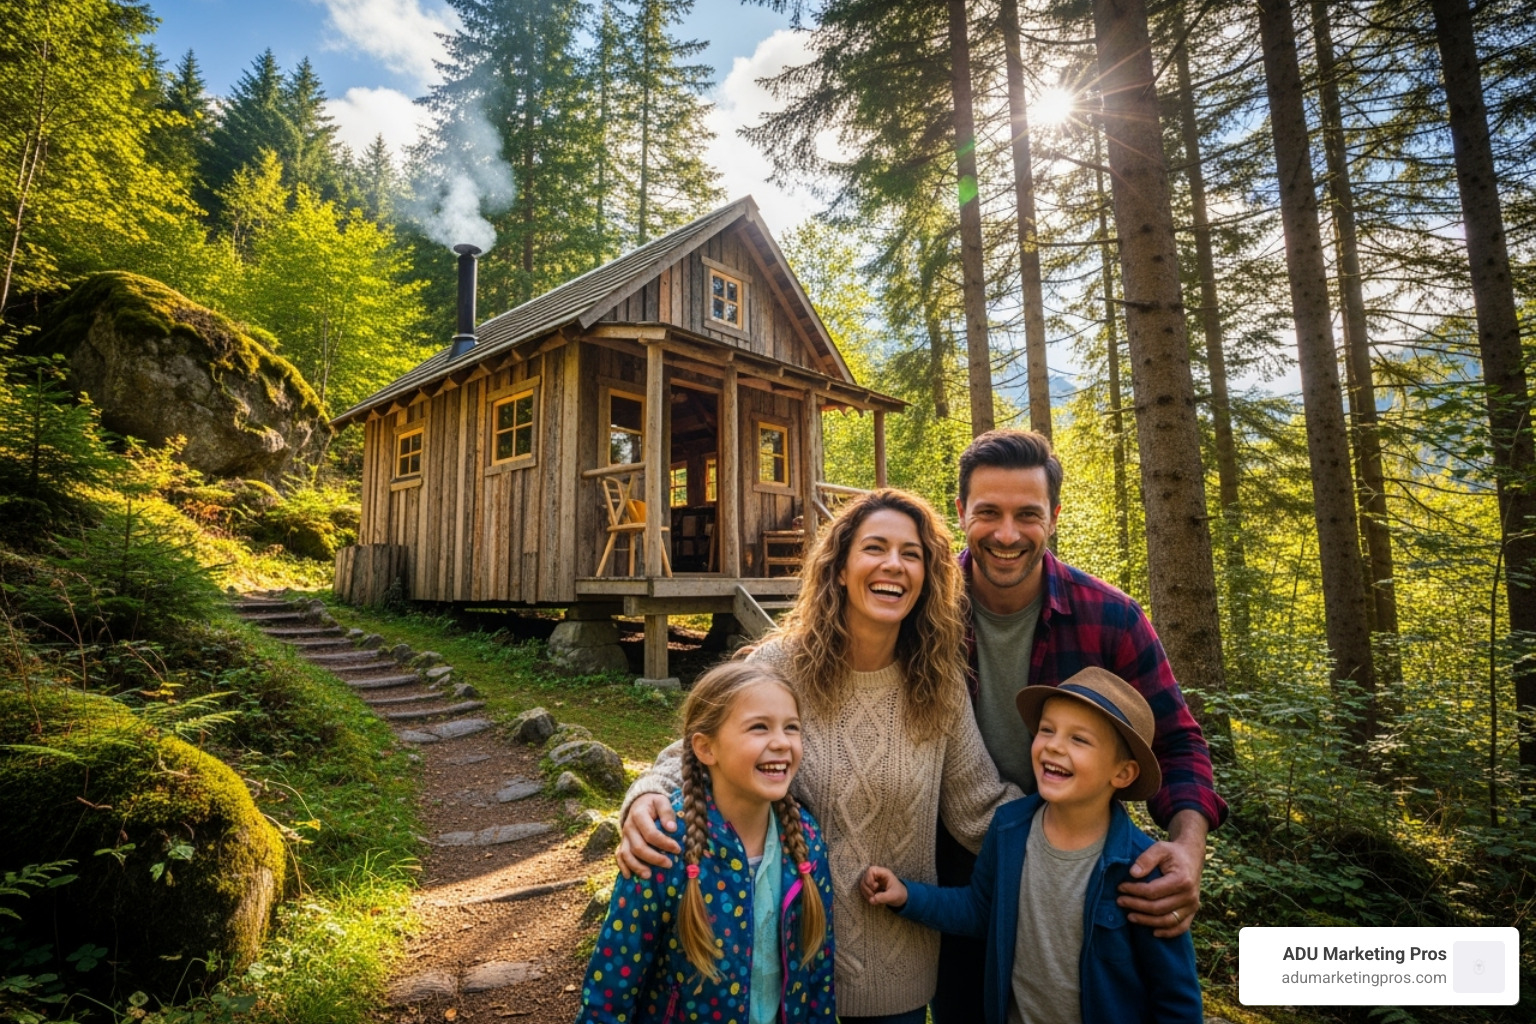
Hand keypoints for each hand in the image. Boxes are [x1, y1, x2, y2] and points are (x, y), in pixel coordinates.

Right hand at [616, 793, 681, 879]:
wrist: (639, 802)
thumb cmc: (654, 804)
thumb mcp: (661, 801)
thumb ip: (667, 812)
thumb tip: (672, 828)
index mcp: (639, 815)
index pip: (651, 833)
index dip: (664, 843)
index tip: (677, 849)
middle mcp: (629, 827)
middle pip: (638, 847)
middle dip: (654, 858)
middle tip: (669, 864)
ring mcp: (624, 836)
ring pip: (626, 854)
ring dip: (637, 866)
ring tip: (649, 875)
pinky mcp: (622, 843)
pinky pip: (619, 856)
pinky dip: (623, 866)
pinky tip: (629, 876)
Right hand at [859, 866, 907, 908]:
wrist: (901, 898)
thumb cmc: (899, 894)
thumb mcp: (893, 896)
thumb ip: (883, 897)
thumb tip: (872, 900)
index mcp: (884, 873)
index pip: (871, 870)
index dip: (869, 879)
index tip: (875, 887)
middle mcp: (878, 875)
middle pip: (865, 877)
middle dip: (867, 888)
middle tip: (874, 895)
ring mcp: (873, 881)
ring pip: (863, 883)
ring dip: (866, 892)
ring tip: (874, 898)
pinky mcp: (871, 886)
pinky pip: (864, 889)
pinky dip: (866, 895)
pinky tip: (873, 899)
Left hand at [1116, 811, 1206, 937]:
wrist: (1191, 857)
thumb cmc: (1173, 853)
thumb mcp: (1160, 848)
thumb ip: (1146, 859)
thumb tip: (1132, 874)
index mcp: (1181, 880)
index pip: (1152, 891)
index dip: (1134, 891)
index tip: (1120, 887)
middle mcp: (1189, 896)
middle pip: (1158, 908)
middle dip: (1136, 906)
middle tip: (1120, 901)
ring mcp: (1192, 906)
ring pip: (1167, 921)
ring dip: (1147, 921)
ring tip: (1129, 916)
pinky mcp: (1193, 911)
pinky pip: (1181, 927)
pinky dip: (1167, 932)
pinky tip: (1153, 932)